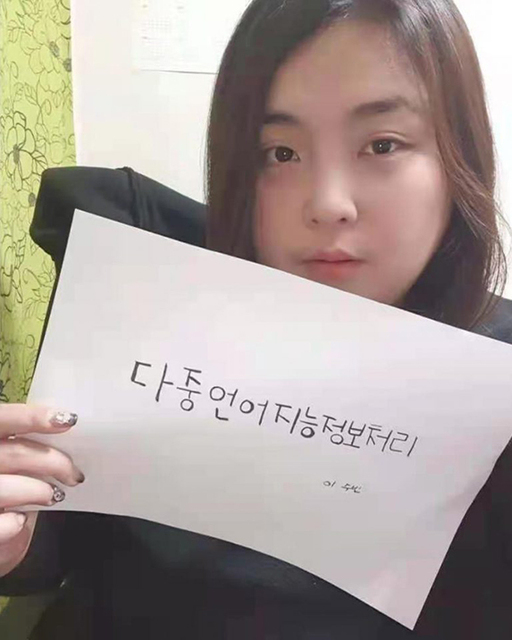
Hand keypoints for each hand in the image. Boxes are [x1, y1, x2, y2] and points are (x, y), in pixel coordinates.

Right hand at [0, 405, 83, 576]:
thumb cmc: (3, 479)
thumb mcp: (8, 455)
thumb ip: (23, 445)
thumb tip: (65, 434)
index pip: (2, 418)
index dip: (32, 417)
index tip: (68, 420)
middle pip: (15, 453)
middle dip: (53, 462)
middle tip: (74, 473)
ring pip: (7, 488)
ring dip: (38, 492)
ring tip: (54, 496)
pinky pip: (0, 524)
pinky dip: (14, 523)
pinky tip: (20, 520)